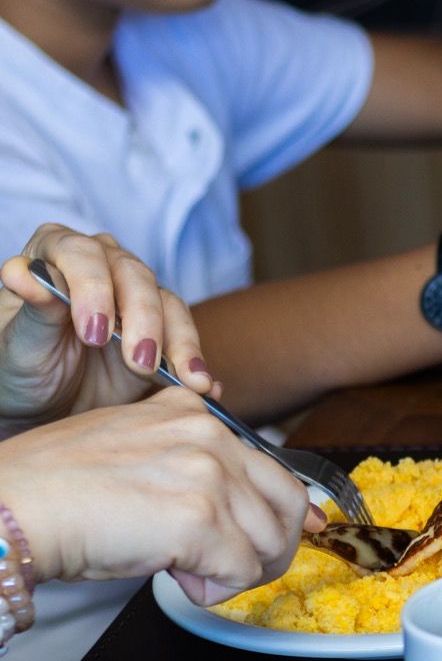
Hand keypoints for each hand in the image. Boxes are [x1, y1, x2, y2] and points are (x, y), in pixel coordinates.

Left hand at [0, 224, 213, 430]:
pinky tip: (204, 385)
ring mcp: (136, 299)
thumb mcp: (18, 345)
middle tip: (139, 362)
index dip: (93, 287)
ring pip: (170, 305)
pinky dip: (197, 363)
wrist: (42, 407)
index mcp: (56, 255)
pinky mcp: (163, 332)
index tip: (93, 334)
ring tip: (187, 380)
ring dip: (180, 343)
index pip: (82, 253)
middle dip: (143, 320)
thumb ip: (33, 310)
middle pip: (135, 276)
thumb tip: (18, 272)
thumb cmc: (18, 368)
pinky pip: (188, 339)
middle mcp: (102, 269)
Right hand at [0, 388, 320, 605]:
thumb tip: (242, 506)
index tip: (276, 536)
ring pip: (272, 541)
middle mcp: (209, 436)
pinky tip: (182, 582)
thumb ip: (192, 463)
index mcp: (193, 412)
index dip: (278, 512)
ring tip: (196, 574)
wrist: (12, 507)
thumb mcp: (135, 448)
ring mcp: (208, 476)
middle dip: (273, 545)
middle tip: (237, 569)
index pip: (272, 465)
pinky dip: (218, 590)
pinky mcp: (199, 521)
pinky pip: (243, 571)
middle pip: (289, 501)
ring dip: (241, 571)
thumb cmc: (58, 490)